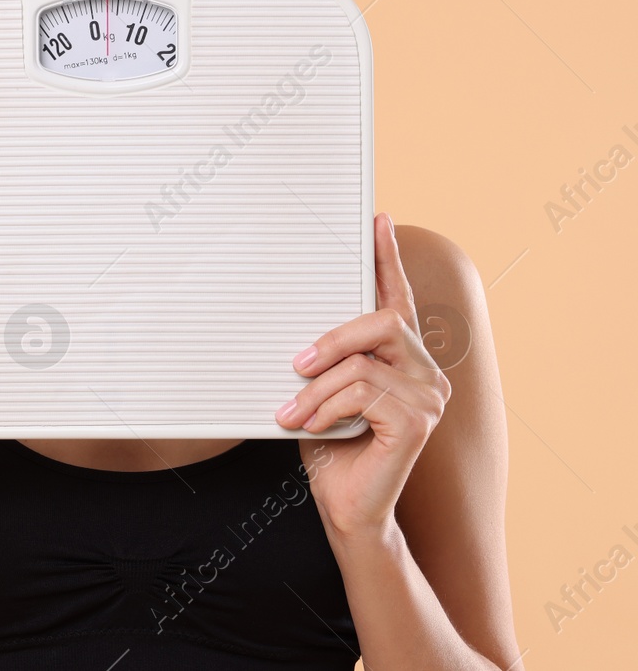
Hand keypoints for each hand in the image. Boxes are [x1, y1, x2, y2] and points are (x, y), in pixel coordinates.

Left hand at [274, 213, 451, 538]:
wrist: (345, 506)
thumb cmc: (330, 447)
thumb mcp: (320, 390)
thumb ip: (324, 358)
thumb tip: (297, 331)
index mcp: (401, 358)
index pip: (396, 299)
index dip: (386, 257)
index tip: (377, 218)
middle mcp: (425, 370)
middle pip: (379, 323)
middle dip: (330, 342)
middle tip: (296, 365)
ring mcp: (429, 396)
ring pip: (361, 363)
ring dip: (316, 390)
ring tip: (294, 413)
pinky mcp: (419, 421)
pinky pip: (362, 392)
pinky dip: (327, 407)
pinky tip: (315, 427)